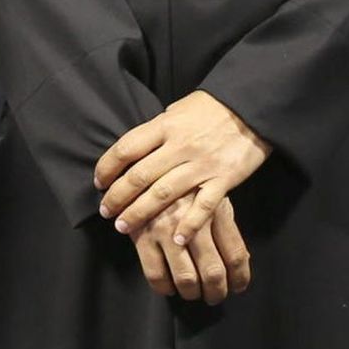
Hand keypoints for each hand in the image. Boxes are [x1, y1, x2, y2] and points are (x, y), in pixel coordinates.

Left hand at [95, 91, 270, 245]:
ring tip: (124, 227)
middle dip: (118, 197)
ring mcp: (201, 164)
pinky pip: (203, 207)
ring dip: (140, 213)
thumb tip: (132, 152)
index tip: (98, 182)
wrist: (249, 107)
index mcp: (165, 125)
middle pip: (140, 175)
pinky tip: (175, 241)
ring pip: (164, 193)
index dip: (108, 167)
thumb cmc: (209, 109)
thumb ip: (156, 132)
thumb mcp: (176, 110)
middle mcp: (179, 145)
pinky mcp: (224, 179)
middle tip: (106, 212)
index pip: (127, 148)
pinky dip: (189, 225)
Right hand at [130, 194, 250, 304]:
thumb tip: (238, 261)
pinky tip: (170, 284)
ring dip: (193, 293)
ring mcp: (164, 228)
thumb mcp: (209, 192)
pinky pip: (156, 275)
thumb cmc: (182, 182)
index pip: (235, 254)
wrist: (142, 168)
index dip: (240, 278)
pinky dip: (166, 288)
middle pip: (213, 271)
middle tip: (215, 294)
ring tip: (193, 291)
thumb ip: (223, 224)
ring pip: (186, 279)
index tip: (237, 285)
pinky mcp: (141, 235)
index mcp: (213, 207)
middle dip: (217, 292)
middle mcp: (190, 219)